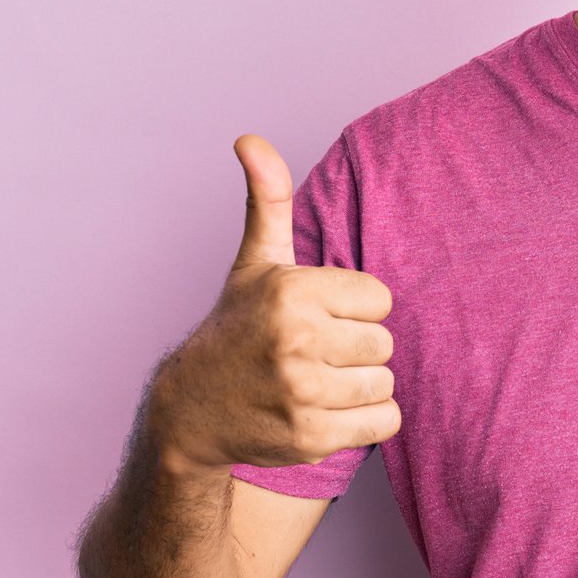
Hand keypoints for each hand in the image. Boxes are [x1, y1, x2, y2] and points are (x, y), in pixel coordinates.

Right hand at [147, 134, 399, 473]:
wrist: (191, 412)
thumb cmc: (237, 328)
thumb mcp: (254, 262)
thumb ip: (268, 198)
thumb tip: (250, 138)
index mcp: (293, 291)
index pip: (380, 300)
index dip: (353, 309)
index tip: (317, 316)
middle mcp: (298, 341)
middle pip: (385, 344)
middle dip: (356, 348)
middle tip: (313, 352)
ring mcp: (304, 394)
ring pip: (385, 383)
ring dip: (360, 386)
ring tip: (317, 381)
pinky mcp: (311, 438)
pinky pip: (383, 422)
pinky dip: (364, 421)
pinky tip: (324, 410)